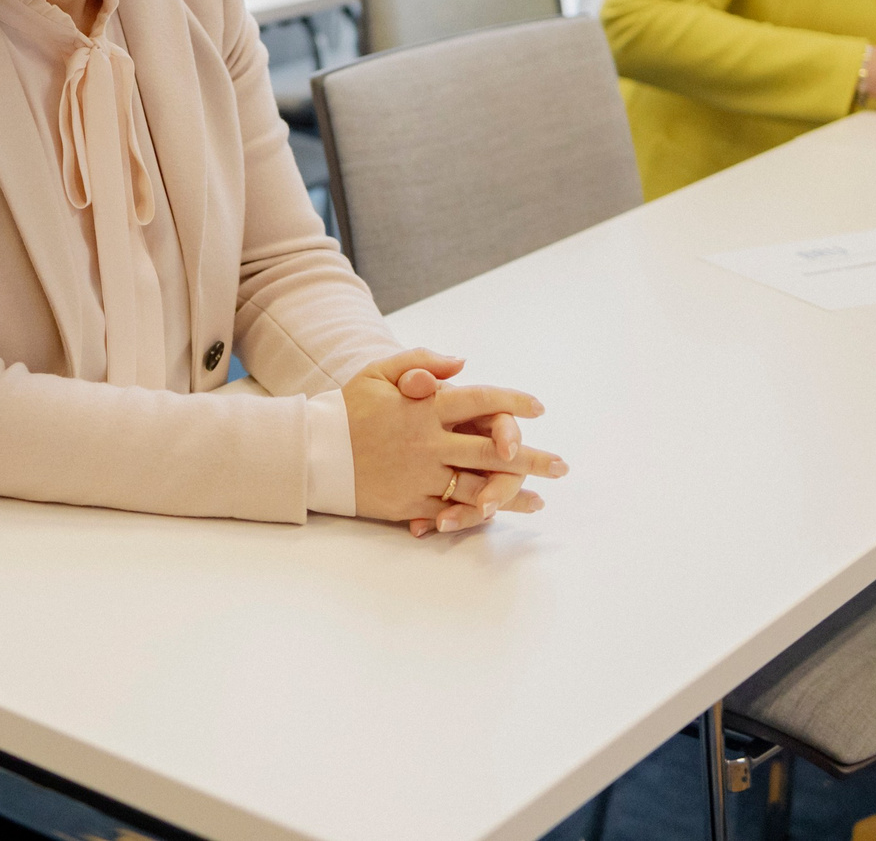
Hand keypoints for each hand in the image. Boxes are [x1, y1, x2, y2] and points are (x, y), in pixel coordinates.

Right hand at [344, 348, 561, 534]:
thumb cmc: (348, 409)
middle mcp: (429, 442)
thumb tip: (462, 362)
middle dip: (532, 458)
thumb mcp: (379, 373)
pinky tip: (499, 514)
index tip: (538, 407)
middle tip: (562, 465)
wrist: (314, 453)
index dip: (512, 403)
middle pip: (492, 450)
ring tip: (541, 497)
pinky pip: (452, 509)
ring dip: (514, 492)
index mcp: (424, 407)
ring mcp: (422, 475)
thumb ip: (422, 362)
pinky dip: (478, 513)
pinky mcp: (411, 502)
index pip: (479, 401)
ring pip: (479, 485)